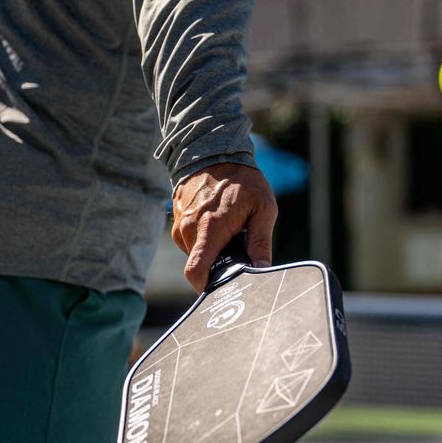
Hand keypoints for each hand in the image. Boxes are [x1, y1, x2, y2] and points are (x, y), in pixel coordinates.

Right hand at [172, 163, 277, 290]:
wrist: (212, 153)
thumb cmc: (243, 180)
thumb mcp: (263, 208)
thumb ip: (261, 241)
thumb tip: (262, 269)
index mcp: (210, 228)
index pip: (195, 272)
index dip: (206, 288)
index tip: (223, 290)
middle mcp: (189, 230)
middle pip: (200, 266)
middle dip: (218, 267)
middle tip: (239, 255)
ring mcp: (181, 226)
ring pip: (197, 255)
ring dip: (213, 252)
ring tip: (231, 234)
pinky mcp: (178, 222)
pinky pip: (192, 243)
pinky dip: (206, 242)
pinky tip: (220, 226)